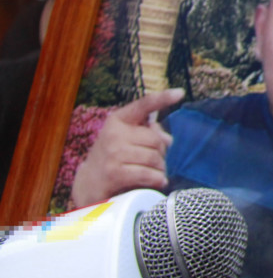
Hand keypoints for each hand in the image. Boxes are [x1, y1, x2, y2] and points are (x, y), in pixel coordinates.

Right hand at [70, 89, 182, 206]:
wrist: (88, 184)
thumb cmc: (114, 157)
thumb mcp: (127, 139)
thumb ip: (148, 134)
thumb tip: (168, 140)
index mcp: (119, 120)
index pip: (144, 105)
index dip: (163, 98)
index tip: (180, 93)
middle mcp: (114, 133)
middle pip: (156, 140)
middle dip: (161, 153)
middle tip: (156, 162)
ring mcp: (113, 153)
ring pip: (154, 158)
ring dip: (160, 169)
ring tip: (155, 173)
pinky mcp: (114, 173)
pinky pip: (148, 174)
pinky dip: (157, 179)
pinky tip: (158, 181)